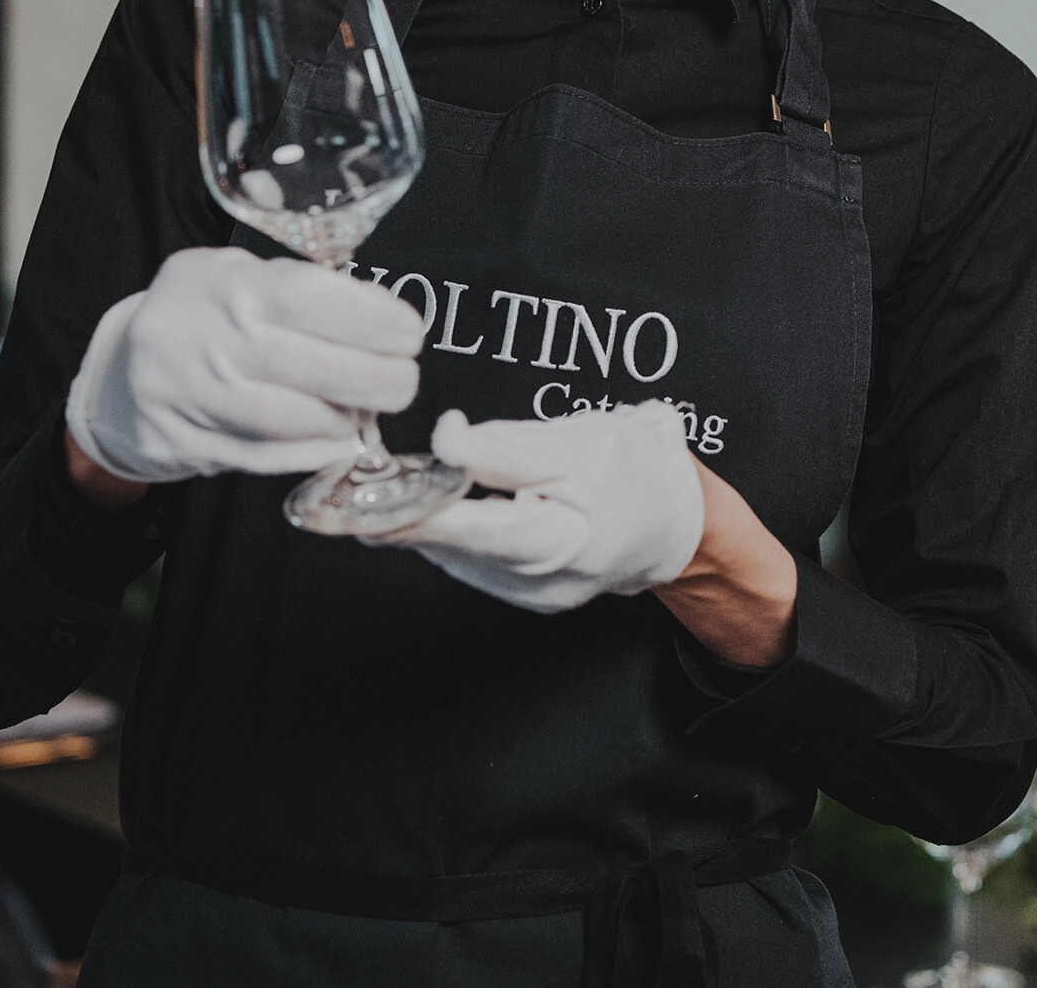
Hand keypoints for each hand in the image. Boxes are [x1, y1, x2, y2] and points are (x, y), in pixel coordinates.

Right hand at [64, 247, 424, 485]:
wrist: (123, 366)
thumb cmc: (207, 313)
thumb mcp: (240, 275)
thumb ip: (298, 288)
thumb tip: (381, 319)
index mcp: (223, 282)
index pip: (308, 297)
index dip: (369, 317)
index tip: (410, 332)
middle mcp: (199, 336)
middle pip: (302, 364)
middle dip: (371, 377)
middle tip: (407, 381)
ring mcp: (182, 394)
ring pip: (281, 418)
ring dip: (341, 419)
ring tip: (370, 411)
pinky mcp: (177, 442)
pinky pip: (256, 456)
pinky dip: (307, 452)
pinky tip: (336, 442)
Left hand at [364, 402, 704, 611]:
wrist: (676, 522)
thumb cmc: (636, 473)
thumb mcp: (578, 441)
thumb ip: (504, 446)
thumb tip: (444, 440)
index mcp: (563, 543)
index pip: (471, 530)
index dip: (412, 512)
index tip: (360, 505)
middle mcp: (540, 584)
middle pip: (453, 543)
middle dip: (412, 506)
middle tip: (370, 478)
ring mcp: (528, 597)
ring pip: (455, 552)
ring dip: (432, 515)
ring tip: (432, 477)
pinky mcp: (520, 594)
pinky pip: (469, 558)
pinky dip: (455, 528)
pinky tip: (460, 501)